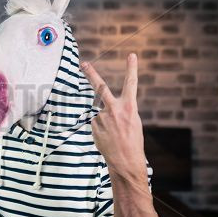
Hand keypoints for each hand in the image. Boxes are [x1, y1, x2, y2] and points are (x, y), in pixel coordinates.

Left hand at [81, 53, 147, 185]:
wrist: (125, 161)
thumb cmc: (133, 141)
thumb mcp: (133, 122)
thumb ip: (121, 110)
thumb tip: (104, 107)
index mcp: (129, 107)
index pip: (131, 84)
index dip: (131, 68)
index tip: (131, 55)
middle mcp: (114, 110)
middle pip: (100, 87)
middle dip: (91, 74)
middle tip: (83, 63)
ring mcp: (102, 118)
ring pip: (101, 114)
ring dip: (106, 123)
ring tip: (114, 135)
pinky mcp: (94, 126)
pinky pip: (97, 123)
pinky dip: (101, 129)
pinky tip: (108, 138)